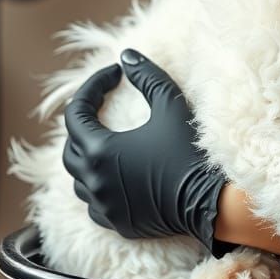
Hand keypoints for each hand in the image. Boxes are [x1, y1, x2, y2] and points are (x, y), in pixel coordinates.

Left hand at [62, 48, 233, 254]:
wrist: (209, 201)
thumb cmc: (188, 150)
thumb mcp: (170, 104)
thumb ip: (146, 76)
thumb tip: (126, 55)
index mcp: (99, 151)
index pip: (75, 113)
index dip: (92, 88)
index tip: (114, 75)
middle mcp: (93, 181)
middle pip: (71, 146)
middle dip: (84, 122)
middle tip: (104, 105)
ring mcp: (103, 206)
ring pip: (78, 178)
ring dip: (87, 155)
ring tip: (108, 138)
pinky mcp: (115, 223)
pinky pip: (93, 204)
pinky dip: (98, 185)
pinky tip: (116, 174)